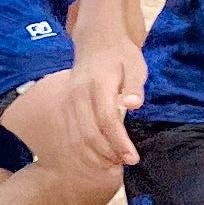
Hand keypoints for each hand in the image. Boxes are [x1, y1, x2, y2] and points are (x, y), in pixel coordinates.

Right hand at [68, 31, 148, 166]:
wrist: (96, 40)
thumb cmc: (121, 54)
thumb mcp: (136, 65)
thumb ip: (134, 86)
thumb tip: (133, 105)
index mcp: (98, 85)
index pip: (107, 121)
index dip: (119, 142)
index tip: (132, 158)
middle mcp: (79, 95)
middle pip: (89, 133)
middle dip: (107, 153)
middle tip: (125, 164)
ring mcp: (70, 101)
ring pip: (77, 135)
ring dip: (94, 154)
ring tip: (114, 165)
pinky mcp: (67, 105)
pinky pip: (72, 132)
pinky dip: (84, 148)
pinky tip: (99, 156)